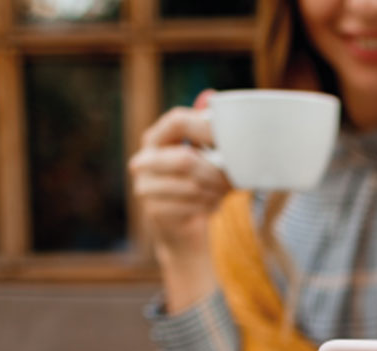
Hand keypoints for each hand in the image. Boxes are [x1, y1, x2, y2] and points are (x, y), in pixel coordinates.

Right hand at [129, 89, 230, 310]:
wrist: (182, 229)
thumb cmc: (199, 185)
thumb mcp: (205, 154)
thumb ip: (206, 128)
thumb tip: (211, 96)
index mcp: (156, 139)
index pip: (177, 122)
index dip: (206, 129)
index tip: (230, 142)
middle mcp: (144, 160)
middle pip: (185, 159)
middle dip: (215, 172)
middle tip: (232, 179)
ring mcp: (145, 186)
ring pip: (191, 186)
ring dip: (215, 191)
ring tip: (223, 192)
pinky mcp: (154, 210)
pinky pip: (190, 206)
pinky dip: (208, 206)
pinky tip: (211, 205)